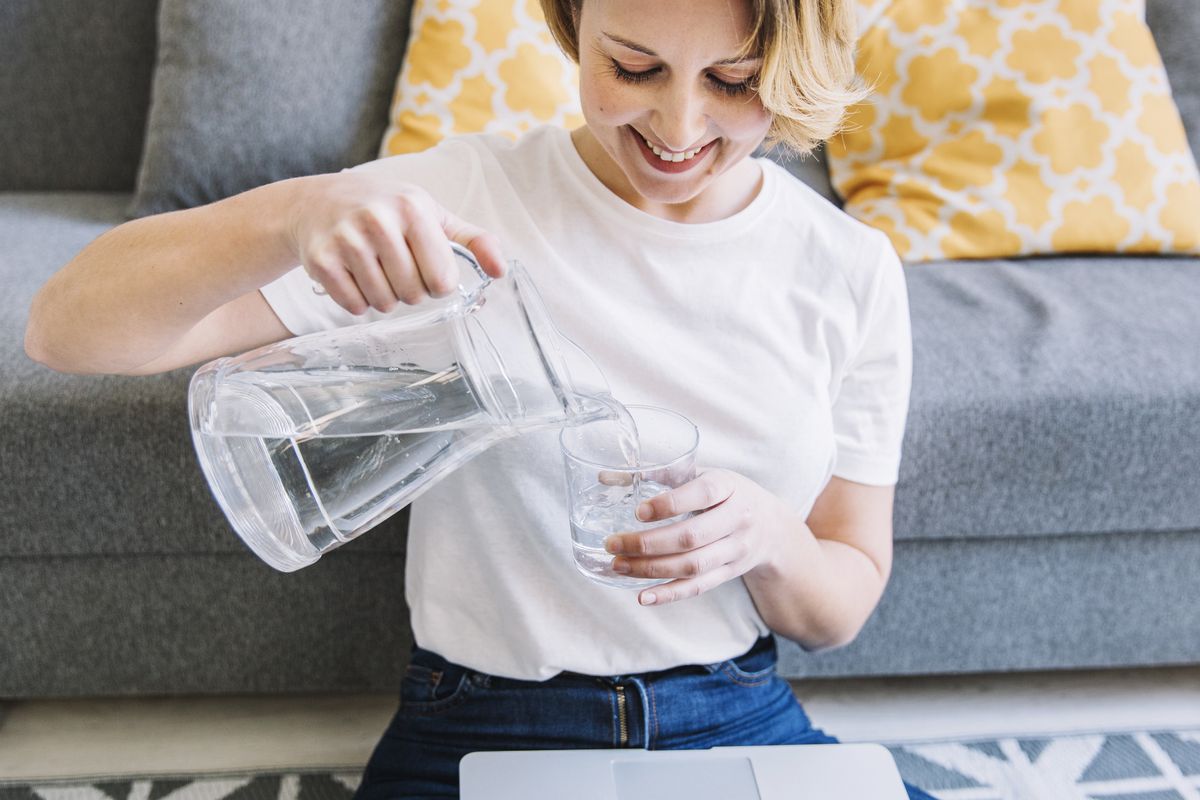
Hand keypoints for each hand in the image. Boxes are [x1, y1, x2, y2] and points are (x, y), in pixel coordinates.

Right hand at [288, 171, 505, 314]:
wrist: (317, 202)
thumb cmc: (385, 210)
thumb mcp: (431, 215)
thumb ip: (472, 241)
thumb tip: (500, 271)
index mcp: (413, 208)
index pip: (442, 280)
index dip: (437, 283)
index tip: (426, 269)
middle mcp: (378, 220)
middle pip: (413, 295)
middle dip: (410, 291)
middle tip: (397, 269)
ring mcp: (346, 240)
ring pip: (383, 303)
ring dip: (384, 298)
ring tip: (375, 271)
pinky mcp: (321, 260)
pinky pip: (353, 306)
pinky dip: (357, 301)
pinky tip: (354, 276)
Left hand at [603, 468, 798, 606]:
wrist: (773, 527)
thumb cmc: (727, 494)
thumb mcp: (704, 475)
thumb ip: (660, 474)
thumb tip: (605, 476)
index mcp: (728, 486)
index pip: (702, 494)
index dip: (669, 504)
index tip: (637, 512)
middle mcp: (737, 519)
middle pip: (692, 537)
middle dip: (648, 544)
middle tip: (613, 544)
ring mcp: (736, 550)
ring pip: (692, 566)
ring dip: (651, 570)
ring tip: (618, 565)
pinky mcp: (730, 573)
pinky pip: (698, 587)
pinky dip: (669, 594)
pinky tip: (643, 596)